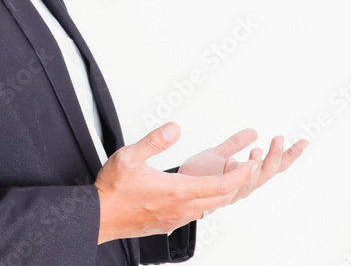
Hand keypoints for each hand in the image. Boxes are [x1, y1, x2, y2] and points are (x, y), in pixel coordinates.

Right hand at [95, 122, 258, 243]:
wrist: (99, 216)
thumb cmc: (112, 189)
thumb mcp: (128, 157)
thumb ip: (154, 141)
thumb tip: (174, 128)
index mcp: (177, 191)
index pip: (222, 185)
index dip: (241, 174)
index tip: (251, 163)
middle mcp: (182, 208)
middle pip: (223, 197)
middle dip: (239, 181)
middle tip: (248, 165)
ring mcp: (177, 218)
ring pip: (211, 206)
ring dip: (225, 191)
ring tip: (230, 174)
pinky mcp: (170, 223)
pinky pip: (198, 212)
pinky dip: (209, 199)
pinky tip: (202, 190)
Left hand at [179, 129, 307, 203]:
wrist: (175, 185)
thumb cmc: (199, 172)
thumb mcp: (219, 152)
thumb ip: (235, 143)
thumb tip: (253, 131)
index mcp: (248, 176)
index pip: (275, 167)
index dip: (290, 155)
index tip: (303, 141)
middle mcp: (243, 187)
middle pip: (267, 174)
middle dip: (275, 157)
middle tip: (278, 138)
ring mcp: (230, 191)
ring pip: (250, 181)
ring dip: (256, 165)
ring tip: (258, 149)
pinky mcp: (214, 192)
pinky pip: (227, 184)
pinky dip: (232, 172)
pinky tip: (233, 160)